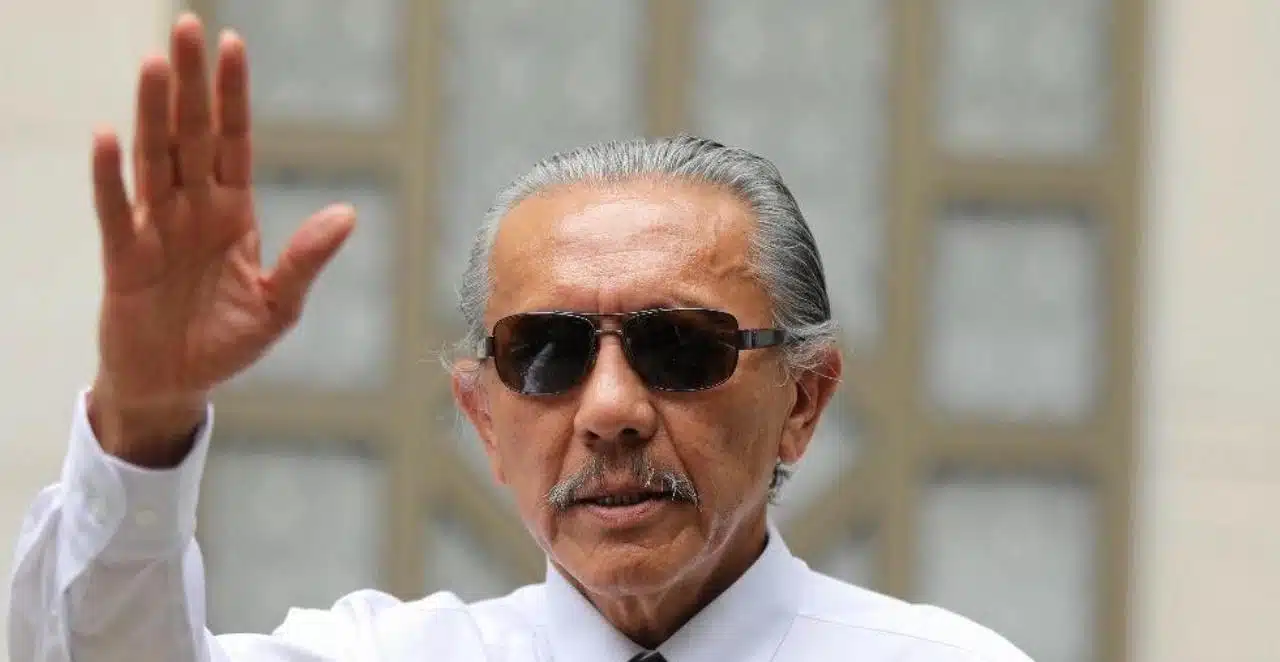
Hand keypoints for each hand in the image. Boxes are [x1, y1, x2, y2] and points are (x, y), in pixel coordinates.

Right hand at [88, 14, 354, 461]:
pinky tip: (108, 138)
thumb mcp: (279, 304)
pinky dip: (111, 178)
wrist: (175, 385)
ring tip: (155, 63)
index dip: (233, 95)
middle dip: (191, 83)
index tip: (233, 46)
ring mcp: (156, 230)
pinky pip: (117, 212)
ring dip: (153, 112)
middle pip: (191, 134)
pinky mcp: (125, 260)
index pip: (234, 141)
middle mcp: (192, 210)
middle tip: (188, 27)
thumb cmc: (226, 342)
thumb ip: (306, 259)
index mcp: (232, 213)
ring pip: (154, 159)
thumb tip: (348, 214)